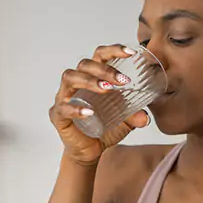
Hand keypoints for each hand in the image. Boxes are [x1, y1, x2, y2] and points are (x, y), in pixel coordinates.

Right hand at [50, 45, 150, 164]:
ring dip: (90, 81)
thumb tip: (145, 117)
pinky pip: (63, 108)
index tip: (131, 53)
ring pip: (70, 78)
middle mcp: (77, 83)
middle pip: (85, 64)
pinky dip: (76, 109)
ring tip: (107, 90)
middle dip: (105, 69)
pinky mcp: (58, 115)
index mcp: (93, 77)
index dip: (114, 50)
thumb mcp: (125, 121)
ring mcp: (64, 97)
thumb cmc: (103, 128)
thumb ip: (135, 115)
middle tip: (123, 80)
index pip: (100, 55)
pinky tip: (89, 112)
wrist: (90, 151)